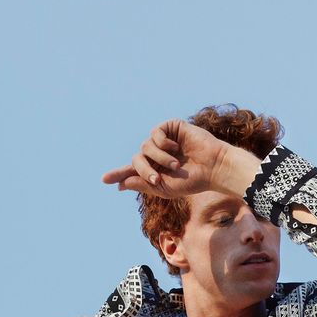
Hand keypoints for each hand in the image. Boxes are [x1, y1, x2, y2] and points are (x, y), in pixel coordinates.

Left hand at [102, 120, 237, 200]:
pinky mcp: (171, 128)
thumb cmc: (193, 180)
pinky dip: (162, 143)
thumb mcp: (165, 188)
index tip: (104, 180)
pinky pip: (155, 133)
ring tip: (176, 164)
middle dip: (144, 170)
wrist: (213, 167)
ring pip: (145, 147)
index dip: (119, 174)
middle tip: (156, 180)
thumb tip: (122, 183)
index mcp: (155, 170)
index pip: (132, 171)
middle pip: (136, 160)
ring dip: (158, 158)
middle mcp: (157, 154)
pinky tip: (175, 147)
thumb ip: (143, 184)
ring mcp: (163, 140)